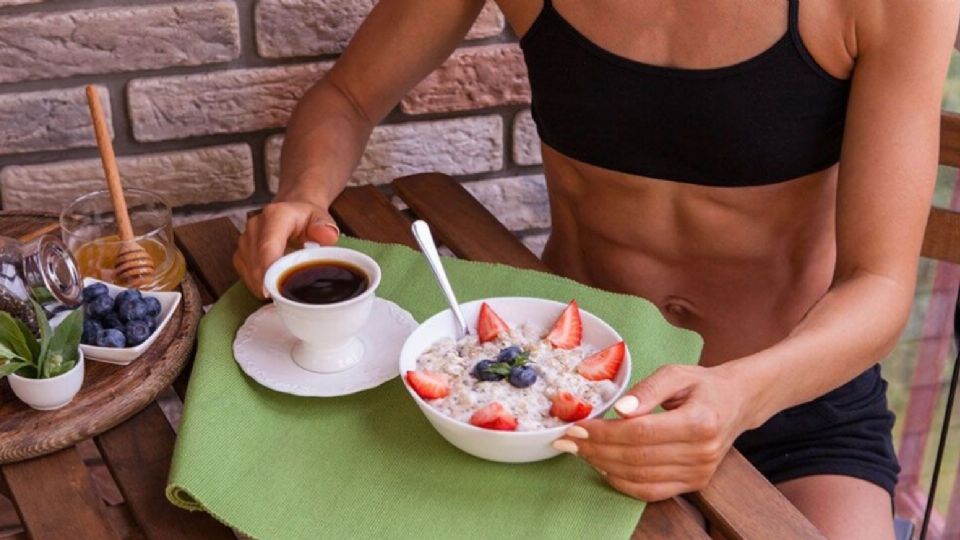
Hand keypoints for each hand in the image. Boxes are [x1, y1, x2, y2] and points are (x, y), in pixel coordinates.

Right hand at [233, 201, 339, 297]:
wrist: (292, 212)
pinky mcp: (240, 254)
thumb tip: (327, 236)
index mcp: (276, 216)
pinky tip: (274, 283)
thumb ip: (325, 226)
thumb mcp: (322, 218)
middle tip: (289, 296)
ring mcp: (245, 240)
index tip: (273, 290)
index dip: (268, 269)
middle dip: (270, 283)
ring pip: (250, 272)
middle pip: (256, 263)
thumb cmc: (307, 219)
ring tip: (286, 285)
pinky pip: (246, 275)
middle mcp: (255, 226)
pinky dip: (259, 285)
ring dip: (265, 284)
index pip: (267, 246)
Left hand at [553, 364, 752, 500]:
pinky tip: (603, 467)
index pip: (641, 433)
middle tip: (568, 441)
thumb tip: (619, 409)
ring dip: (604, 466)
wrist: (737, 403)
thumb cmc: (703, 385)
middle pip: (637, 457)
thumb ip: (647, 389)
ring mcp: (699, 472)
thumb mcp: (676, 373)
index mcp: (700, 421)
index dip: (604, 433)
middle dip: (596, 450)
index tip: (577, 427)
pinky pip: (651, 491)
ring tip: (580, 452)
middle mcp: (701, 452)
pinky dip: (622, 483)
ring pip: (640, 477)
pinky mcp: (694, 483)